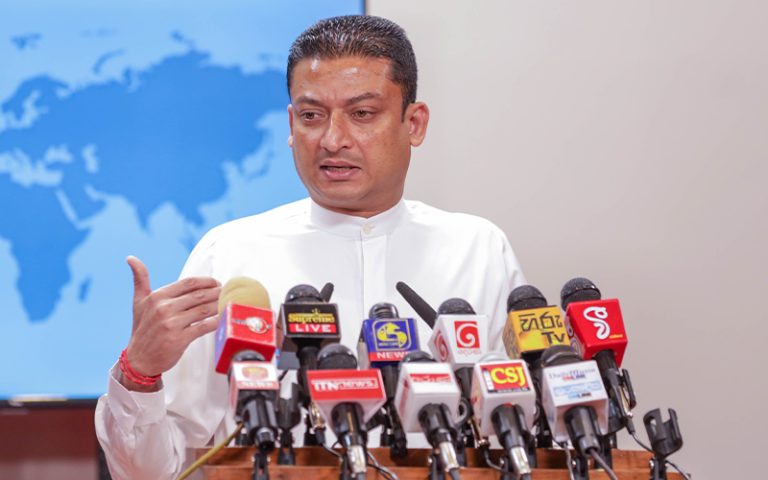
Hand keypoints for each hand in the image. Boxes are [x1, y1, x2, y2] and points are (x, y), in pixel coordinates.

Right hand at [120, 256, 220, 390]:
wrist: (139, 359)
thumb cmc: (142, 329)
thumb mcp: (138, 302)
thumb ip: (140, 279)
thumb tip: (131, 258)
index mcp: (157, 297)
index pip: (188, 283)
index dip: (206, 281)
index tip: (216, 283)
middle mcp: (164, 309)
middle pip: (199, 295)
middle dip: (216, 292)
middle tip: (226, 292)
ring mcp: (172, 324)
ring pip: (204, 310)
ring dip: (218, 305)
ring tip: (226, 302)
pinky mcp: (180, 339)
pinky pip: (204, 327)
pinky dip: (216, 321)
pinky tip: (223, 319)